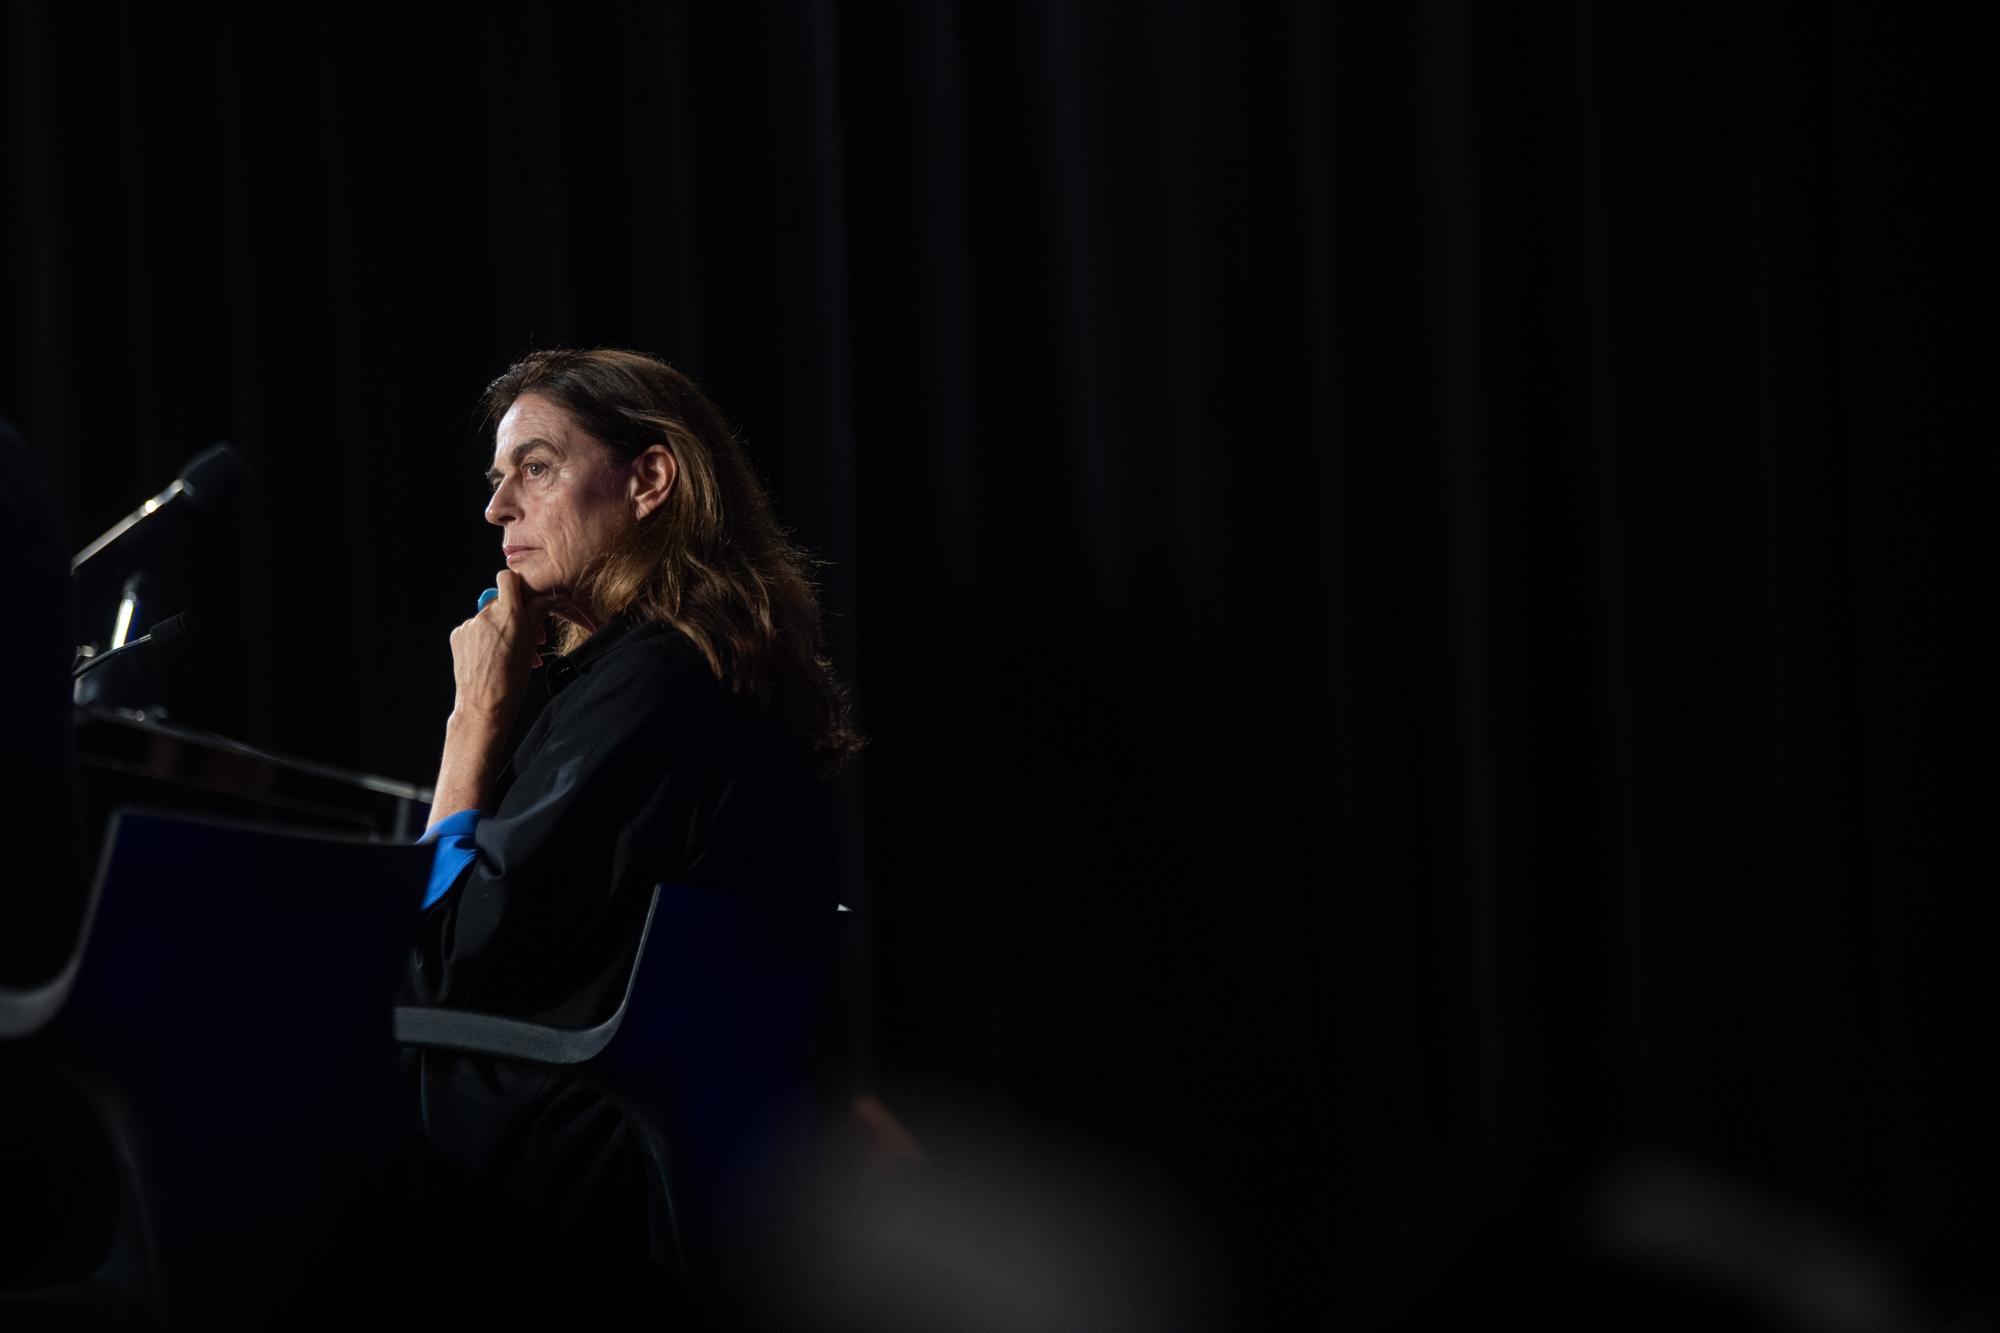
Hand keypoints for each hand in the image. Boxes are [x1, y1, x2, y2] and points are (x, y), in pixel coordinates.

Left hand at [447, 570, 551, 727]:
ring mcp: (469, 625)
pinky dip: (482, 638)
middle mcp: (486, 615)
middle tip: (524, 638)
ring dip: (497, 630)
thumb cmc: (512, 679)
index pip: (508, 579)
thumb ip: (537, 614)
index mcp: (509, 614)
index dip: (516, 586)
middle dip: (512, 616)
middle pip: (500, 602)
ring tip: (505, 654)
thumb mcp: (532, 644)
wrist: (484, 704)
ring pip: (488, 617)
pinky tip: (488, 657)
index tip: (522, 600)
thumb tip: (545, 597)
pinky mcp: (457, 635)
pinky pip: (473, 629)